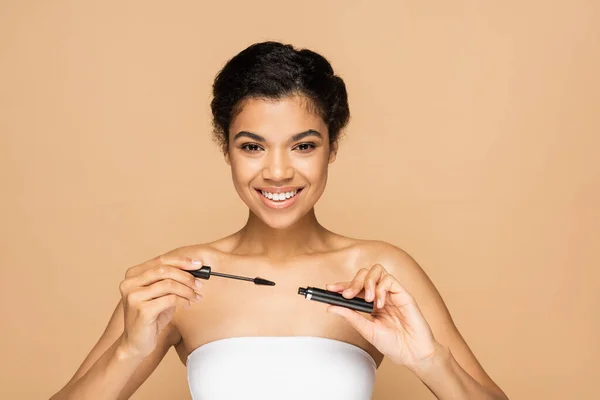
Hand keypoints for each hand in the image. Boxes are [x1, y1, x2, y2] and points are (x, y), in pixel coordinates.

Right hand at [118, 255, 203, 357]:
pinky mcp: (142, 310)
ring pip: (169, 284)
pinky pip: (170, 299)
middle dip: (186, 276)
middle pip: (164, 270)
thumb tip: (195, 268)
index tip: (198, 264)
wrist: (136, 343)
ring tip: (195, 296)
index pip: (160, 260)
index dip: (181, 261)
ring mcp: (134, 297)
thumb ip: (171, 280)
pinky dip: (183, 300)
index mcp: (133, 275)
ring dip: (187, 290)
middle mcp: (129, 283)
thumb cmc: (151, 317)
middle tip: (199, 283)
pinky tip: (187, 304)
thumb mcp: (161, 294)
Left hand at [326, 264, 440, 368]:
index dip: (341, 286)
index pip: (354, 288)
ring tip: (367, 299)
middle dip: (352, 282)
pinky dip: (380, 289)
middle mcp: (379, 295)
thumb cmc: (393, 344)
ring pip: (376, 270)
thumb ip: (350, 316)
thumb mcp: (366, 330)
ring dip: (367, 282)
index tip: (329, 289)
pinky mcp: (403, 293)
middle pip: (364, 274)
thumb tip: (330, 307)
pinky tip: (380, 304)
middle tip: (347, 295)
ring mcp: (391, 293)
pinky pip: (389, 279)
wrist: (413, 353)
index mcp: (370, 304)